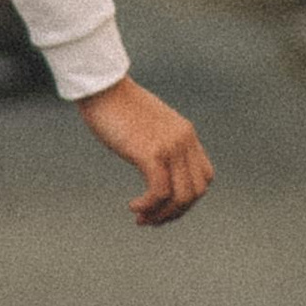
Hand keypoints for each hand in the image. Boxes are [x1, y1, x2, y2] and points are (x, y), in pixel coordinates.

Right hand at [77, 75, 213, 226]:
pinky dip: (148, 206)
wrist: (101, 86)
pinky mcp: (151, 152)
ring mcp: (169, 147)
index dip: (187, 198)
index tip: (164, 205)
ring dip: (162, 214)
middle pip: (195, 192)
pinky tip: (133, 207)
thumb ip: (157, 140)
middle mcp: (184, 141)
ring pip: (181, 197)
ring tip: (142, 219)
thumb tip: (152, 160)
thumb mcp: (147, 123)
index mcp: (186, 133)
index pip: (204, 177)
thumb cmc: (115, 103)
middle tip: (151, 219)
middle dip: (175, 212)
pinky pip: (159, 192)